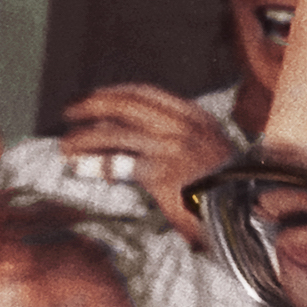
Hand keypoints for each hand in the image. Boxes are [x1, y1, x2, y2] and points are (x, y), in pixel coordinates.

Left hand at [60, 84, 238, 246]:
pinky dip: (95, 165)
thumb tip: (127, 134)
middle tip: (69, 111)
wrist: (241, 214)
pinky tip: (79, 168)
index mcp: (195, 117)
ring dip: (85, 137)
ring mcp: (173, 148)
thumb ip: (174, 137)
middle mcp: (183, 126)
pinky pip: (118, 163)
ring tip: (65, 145)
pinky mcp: (162, 173)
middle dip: (92, 105)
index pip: (146, 93)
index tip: (94, 96)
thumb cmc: (222, 189)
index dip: (114, 92)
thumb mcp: (206, 151)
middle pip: (126, 105)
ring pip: (116, 133)